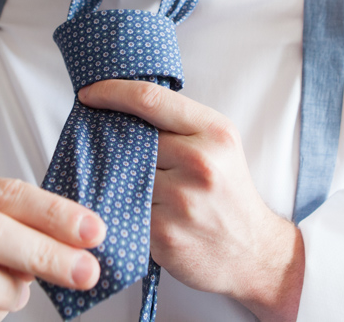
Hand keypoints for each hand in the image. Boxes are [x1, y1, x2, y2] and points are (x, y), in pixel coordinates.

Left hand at [79, 80, 304, 321]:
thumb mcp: (220, 146)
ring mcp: (182, 201)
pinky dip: (122, 208)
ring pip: (122, 175)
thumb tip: (121, 107)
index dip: (111, 91)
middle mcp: (201, 163)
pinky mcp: (165, 235)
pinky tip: (134, 211)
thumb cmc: (229, 193)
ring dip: (118, 178)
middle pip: (131, 138)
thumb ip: (179, 125)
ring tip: (130, 185)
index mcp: (215, 132)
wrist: (254, 252)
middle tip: (107, 148)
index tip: (88, 94)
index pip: (150, 99)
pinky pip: (124, 210)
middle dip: (114, 142)